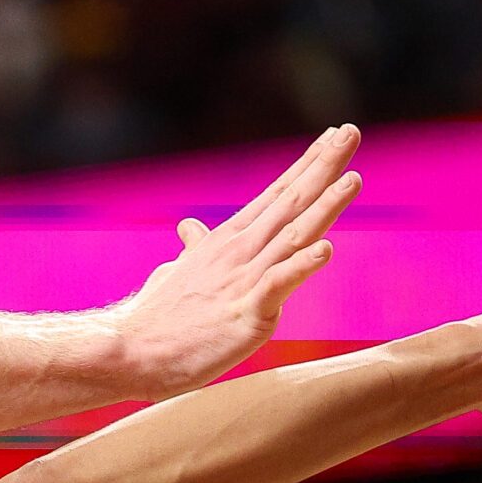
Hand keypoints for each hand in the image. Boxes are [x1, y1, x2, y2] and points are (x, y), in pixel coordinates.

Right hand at [104, 125, 364, 398]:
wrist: (129, 351)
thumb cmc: (156, 318)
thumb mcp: (179, 273)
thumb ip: (194, 249)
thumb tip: (189, 228)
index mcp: (228, 241)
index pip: (276, 194)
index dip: (308, 165)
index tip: (334, 136)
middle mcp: (240, 252)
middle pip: (291, 202)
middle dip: (323, 166)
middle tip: (351, 131)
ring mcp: (244, 280)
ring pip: (293, 235)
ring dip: (325, 205)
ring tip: (352, 178)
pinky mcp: (246, 313)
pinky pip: (278, 284)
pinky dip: (302, 265)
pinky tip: (326, 249)